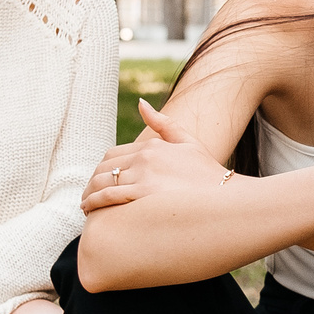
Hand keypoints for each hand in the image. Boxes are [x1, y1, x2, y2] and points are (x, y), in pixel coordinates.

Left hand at [82, 102, 232, 211]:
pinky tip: (89, 211)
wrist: (227, 201)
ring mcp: (144, 176)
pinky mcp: (143, 195)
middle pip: (104, 168)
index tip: (98, 180)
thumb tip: (140, 102)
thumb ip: (163, 123)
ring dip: (89, 194)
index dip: (101, 169)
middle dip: (91, 182)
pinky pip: (108, 196)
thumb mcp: (188, 143)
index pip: (113, 154)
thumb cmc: (210, 175)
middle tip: (88, 196)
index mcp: (153, 146)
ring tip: (86, 206)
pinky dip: (94, 202)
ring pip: (102, 182)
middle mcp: (146, 158)